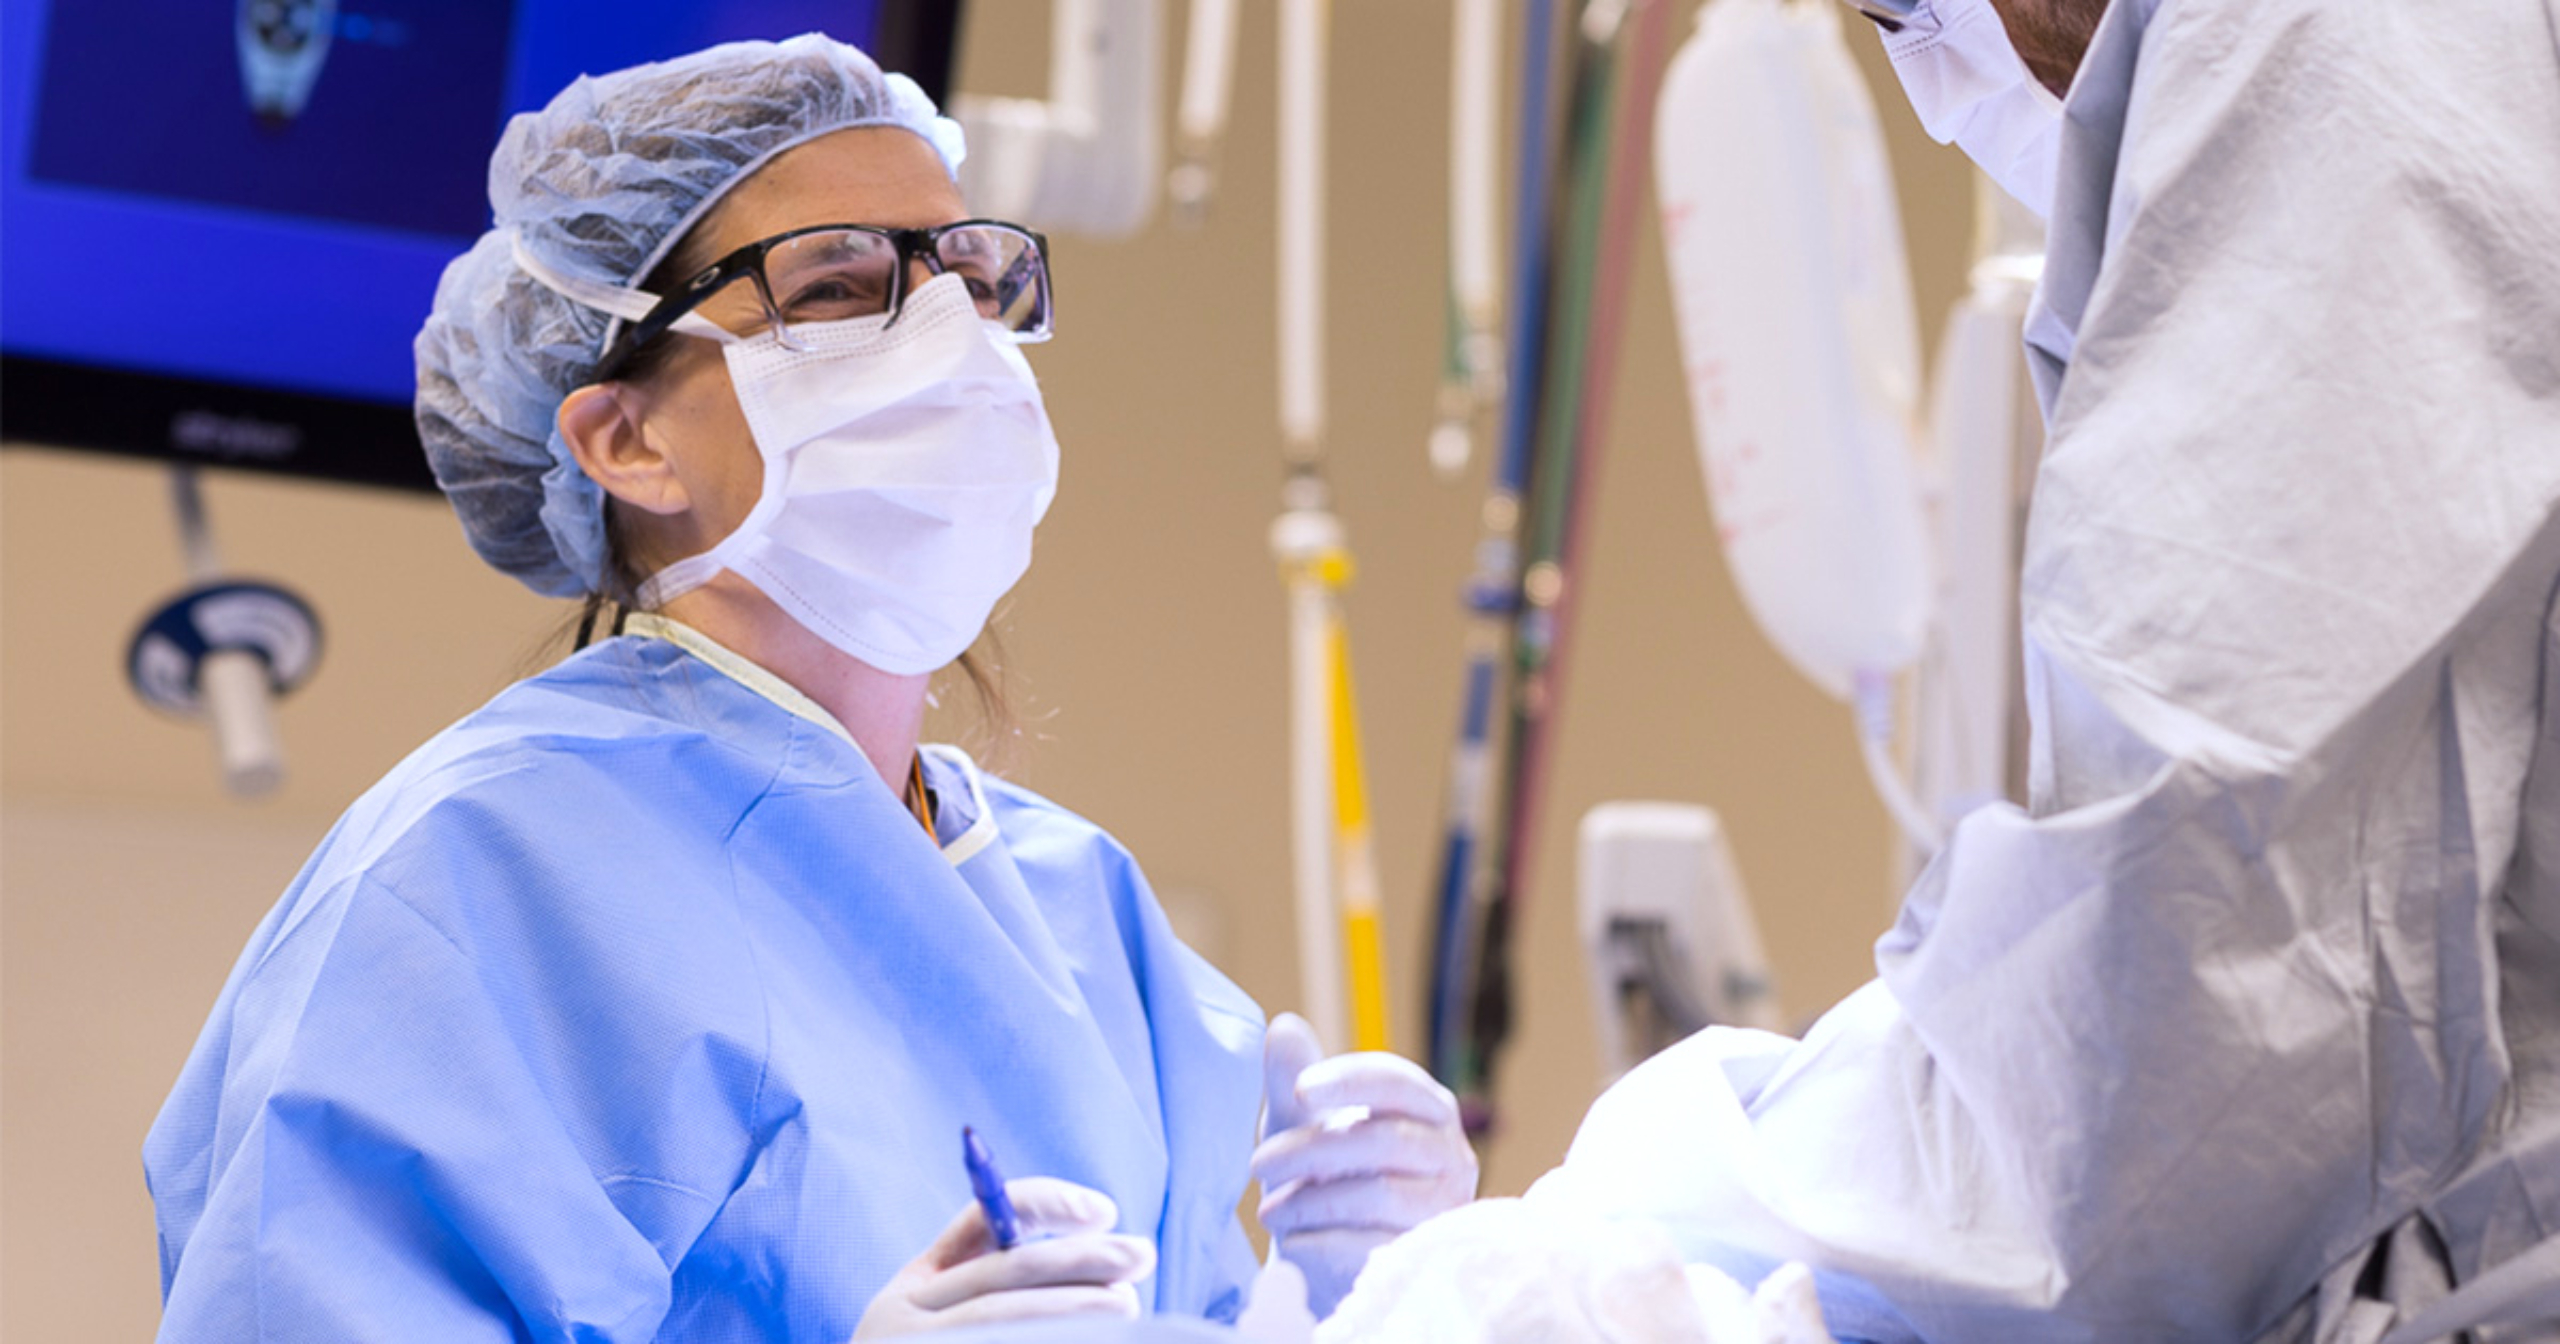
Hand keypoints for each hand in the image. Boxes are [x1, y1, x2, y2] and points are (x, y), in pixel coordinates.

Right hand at [851, 1177, 1154, 1337]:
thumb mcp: (953, 1328)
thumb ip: (1014, 1296)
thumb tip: (1116, 1277)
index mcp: (915, 1285)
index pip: (981, 1218)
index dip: (1046, 1205)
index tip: (1105, 1211)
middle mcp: (901, 1315)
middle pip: (1006, 1271)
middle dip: (1083, 1258)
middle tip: (1141, 1254)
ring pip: (1004, 1317)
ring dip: (1076, 1308)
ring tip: (1128, 1306)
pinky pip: (1003, 1341)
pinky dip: (1055, 1340)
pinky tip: (1096, 1341)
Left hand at [1251, 1013, 1479, 1317]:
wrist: (1335, 1251)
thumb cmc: (1324, 1171)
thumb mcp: (1301, 1122)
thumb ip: (1292, 1077)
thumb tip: (1283, 1027)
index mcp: (1427, 1107)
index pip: (1396, 1081)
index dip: (1348, 1081)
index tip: (1299, 1089)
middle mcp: (1450, 1154)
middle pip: (1383, 1140)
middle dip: (1311, 1150)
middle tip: (1257, 1164)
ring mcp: (1444, 1209)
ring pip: (1378, 1194)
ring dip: (1310, 1201)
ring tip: (1267, 1211)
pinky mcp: (1427, 1256)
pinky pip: (1373, 1246)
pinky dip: (1325, 1242)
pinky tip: (1294, 1242)